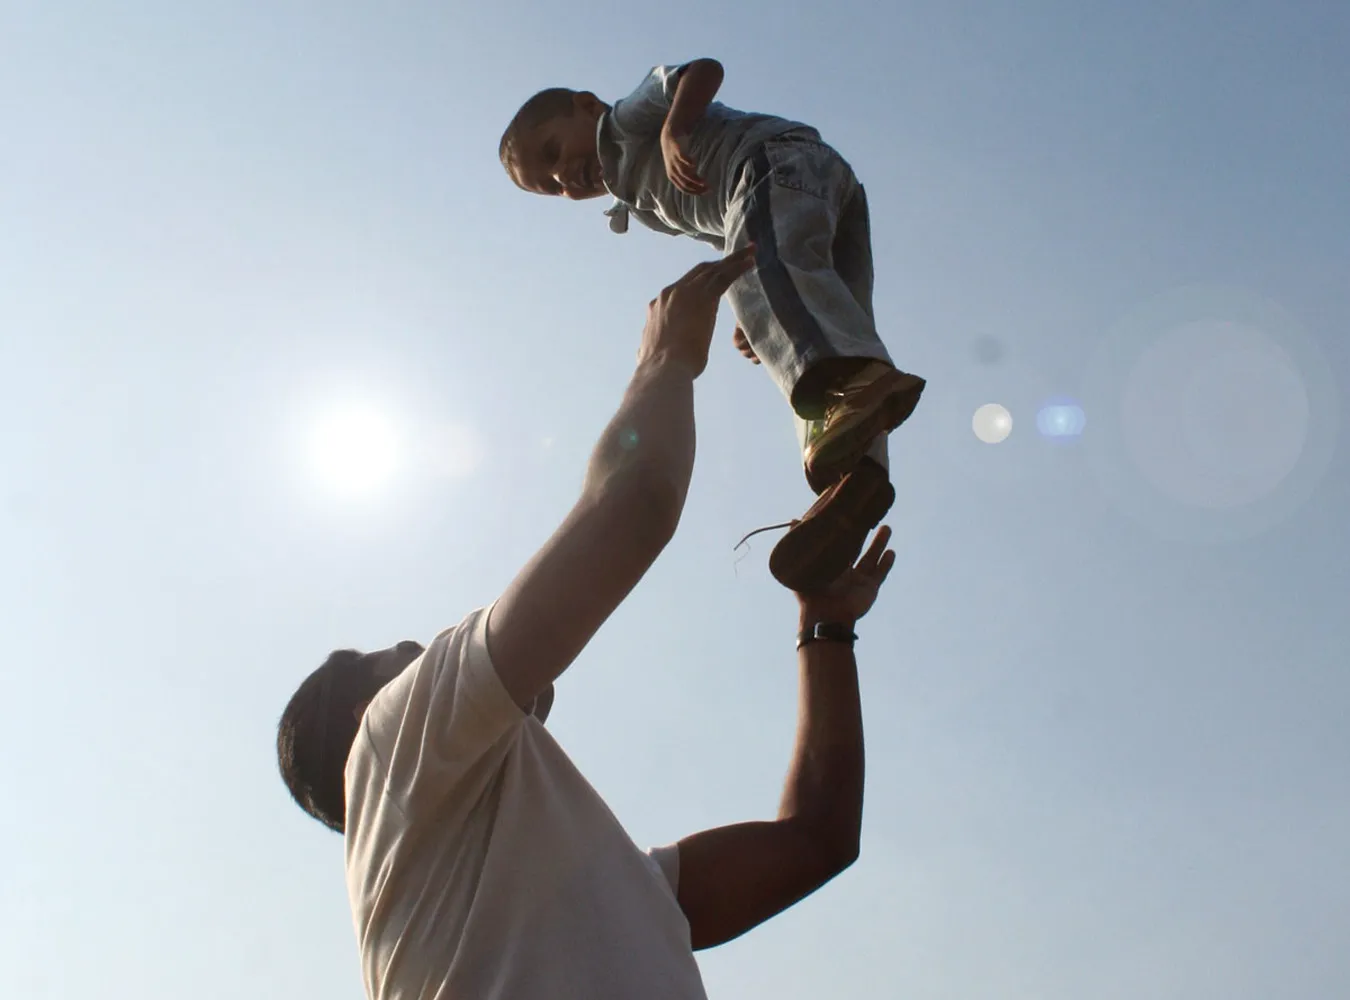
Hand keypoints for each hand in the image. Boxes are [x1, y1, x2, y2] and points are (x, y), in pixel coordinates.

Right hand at [637, 245, 756, 377]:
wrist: (663, 369)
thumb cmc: (660, 369)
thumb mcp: (650, 351)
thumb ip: (650, 345)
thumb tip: (643, 351)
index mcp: (658, 306)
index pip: (683, 286)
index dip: (699, 279)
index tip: (713, 276)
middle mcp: (669, 294)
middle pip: (698, 271)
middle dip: (718, 263)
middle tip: (737, 256)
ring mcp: (685, 293)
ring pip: (712, 270)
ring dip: (732, 260)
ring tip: (750, 253)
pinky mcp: (702, 298)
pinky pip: (723, 277)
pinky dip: (738, 267)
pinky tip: (751, 262)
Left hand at [661, 126, 708, 195]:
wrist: (669, 137)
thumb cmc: (677, 154)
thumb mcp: (679, 167)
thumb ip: (687, 175)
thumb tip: (699, 185)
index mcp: (673, 176)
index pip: (684, 189)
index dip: (695, 192)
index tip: (706, 192)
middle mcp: (672, 170)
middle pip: (685, 183)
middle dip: (697, 188)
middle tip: (708, 188)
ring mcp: (674, 161)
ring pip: (684, 173)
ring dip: (694, 179)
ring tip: (704, 181)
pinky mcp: (676, 151)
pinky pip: (681, 158)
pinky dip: (687, 162)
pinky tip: (694, 164)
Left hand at [795, 526, 895, 624]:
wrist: (825, 615)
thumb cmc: (810, 593)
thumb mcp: (802, 566)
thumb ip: (800, 544)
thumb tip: (795, 520)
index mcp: (830, 566)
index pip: (839, 545)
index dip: (845, 531)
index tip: (851, 514)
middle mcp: (845, 572)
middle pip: (858, 548)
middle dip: (865, 533)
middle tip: (870, 516)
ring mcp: (859, 580)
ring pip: (872, 557)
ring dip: (879, 543)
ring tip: (886, 528)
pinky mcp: (870, 589)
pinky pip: (880, 573)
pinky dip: (886, 563)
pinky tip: (891, 552)